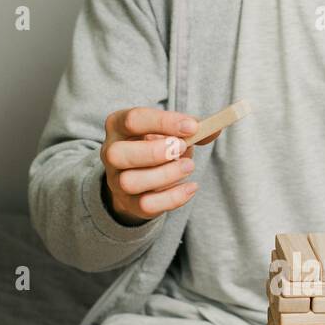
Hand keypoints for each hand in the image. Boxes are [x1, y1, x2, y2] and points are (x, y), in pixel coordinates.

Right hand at [100, 106, 219, 224]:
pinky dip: (173, 197)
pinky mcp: (129, 203)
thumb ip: (191, 128)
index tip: (192, 127)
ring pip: (131, 182)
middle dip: (155, 151)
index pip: (133, 120)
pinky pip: (146, 205)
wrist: (142, 177)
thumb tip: (214, 129)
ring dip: (165, 175)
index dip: (164, 122)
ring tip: (188, 167)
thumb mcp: (170, 130)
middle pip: (119, 153)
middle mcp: (110, 153)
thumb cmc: (157, 145)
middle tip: (183, 147)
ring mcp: (116, 180)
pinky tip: (191, 187)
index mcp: (117, 125)